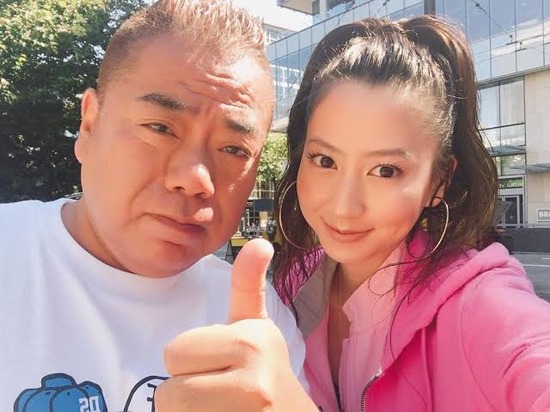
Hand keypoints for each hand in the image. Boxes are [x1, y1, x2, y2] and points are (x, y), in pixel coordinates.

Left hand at [155, 238, 315, 411]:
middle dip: (187, 389)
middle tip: (219, 390)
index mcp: (251, 341)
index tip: (223, 363)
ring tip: (218, 406)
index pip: (174, 352)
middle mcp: (253, 382)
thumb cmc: (264, 368)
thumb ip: (247, 284)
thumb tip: (260, 242)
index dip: (191, 359)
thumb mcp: (256, 326)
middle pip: (169, 390)